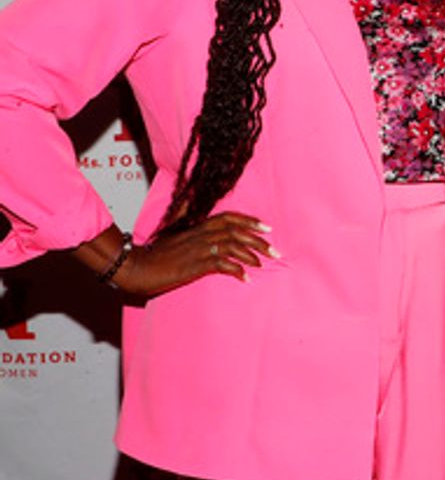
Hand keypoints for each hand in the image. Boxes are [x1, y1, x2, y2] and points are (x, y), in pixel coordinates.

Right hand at [113, 212, 276, 296]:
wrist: (135, 267)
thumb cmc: (154, 252)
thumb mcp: (171, 231)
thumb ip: (184, 218)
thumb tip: (188, 202)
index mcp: (197, 227)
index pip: (228, 218)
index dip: (249, 221)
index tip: (267, 227)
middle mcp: (200, 235)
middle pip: (236, 231)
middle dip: (258, 240)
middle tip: (274, 250)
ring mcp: (197, 250)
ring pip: (231, 245)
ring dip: (251, 254)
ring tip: (263, 263)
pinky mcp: (193, 265)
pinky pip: (221, 264)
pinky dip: (236, 269)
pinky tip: (245, 277)